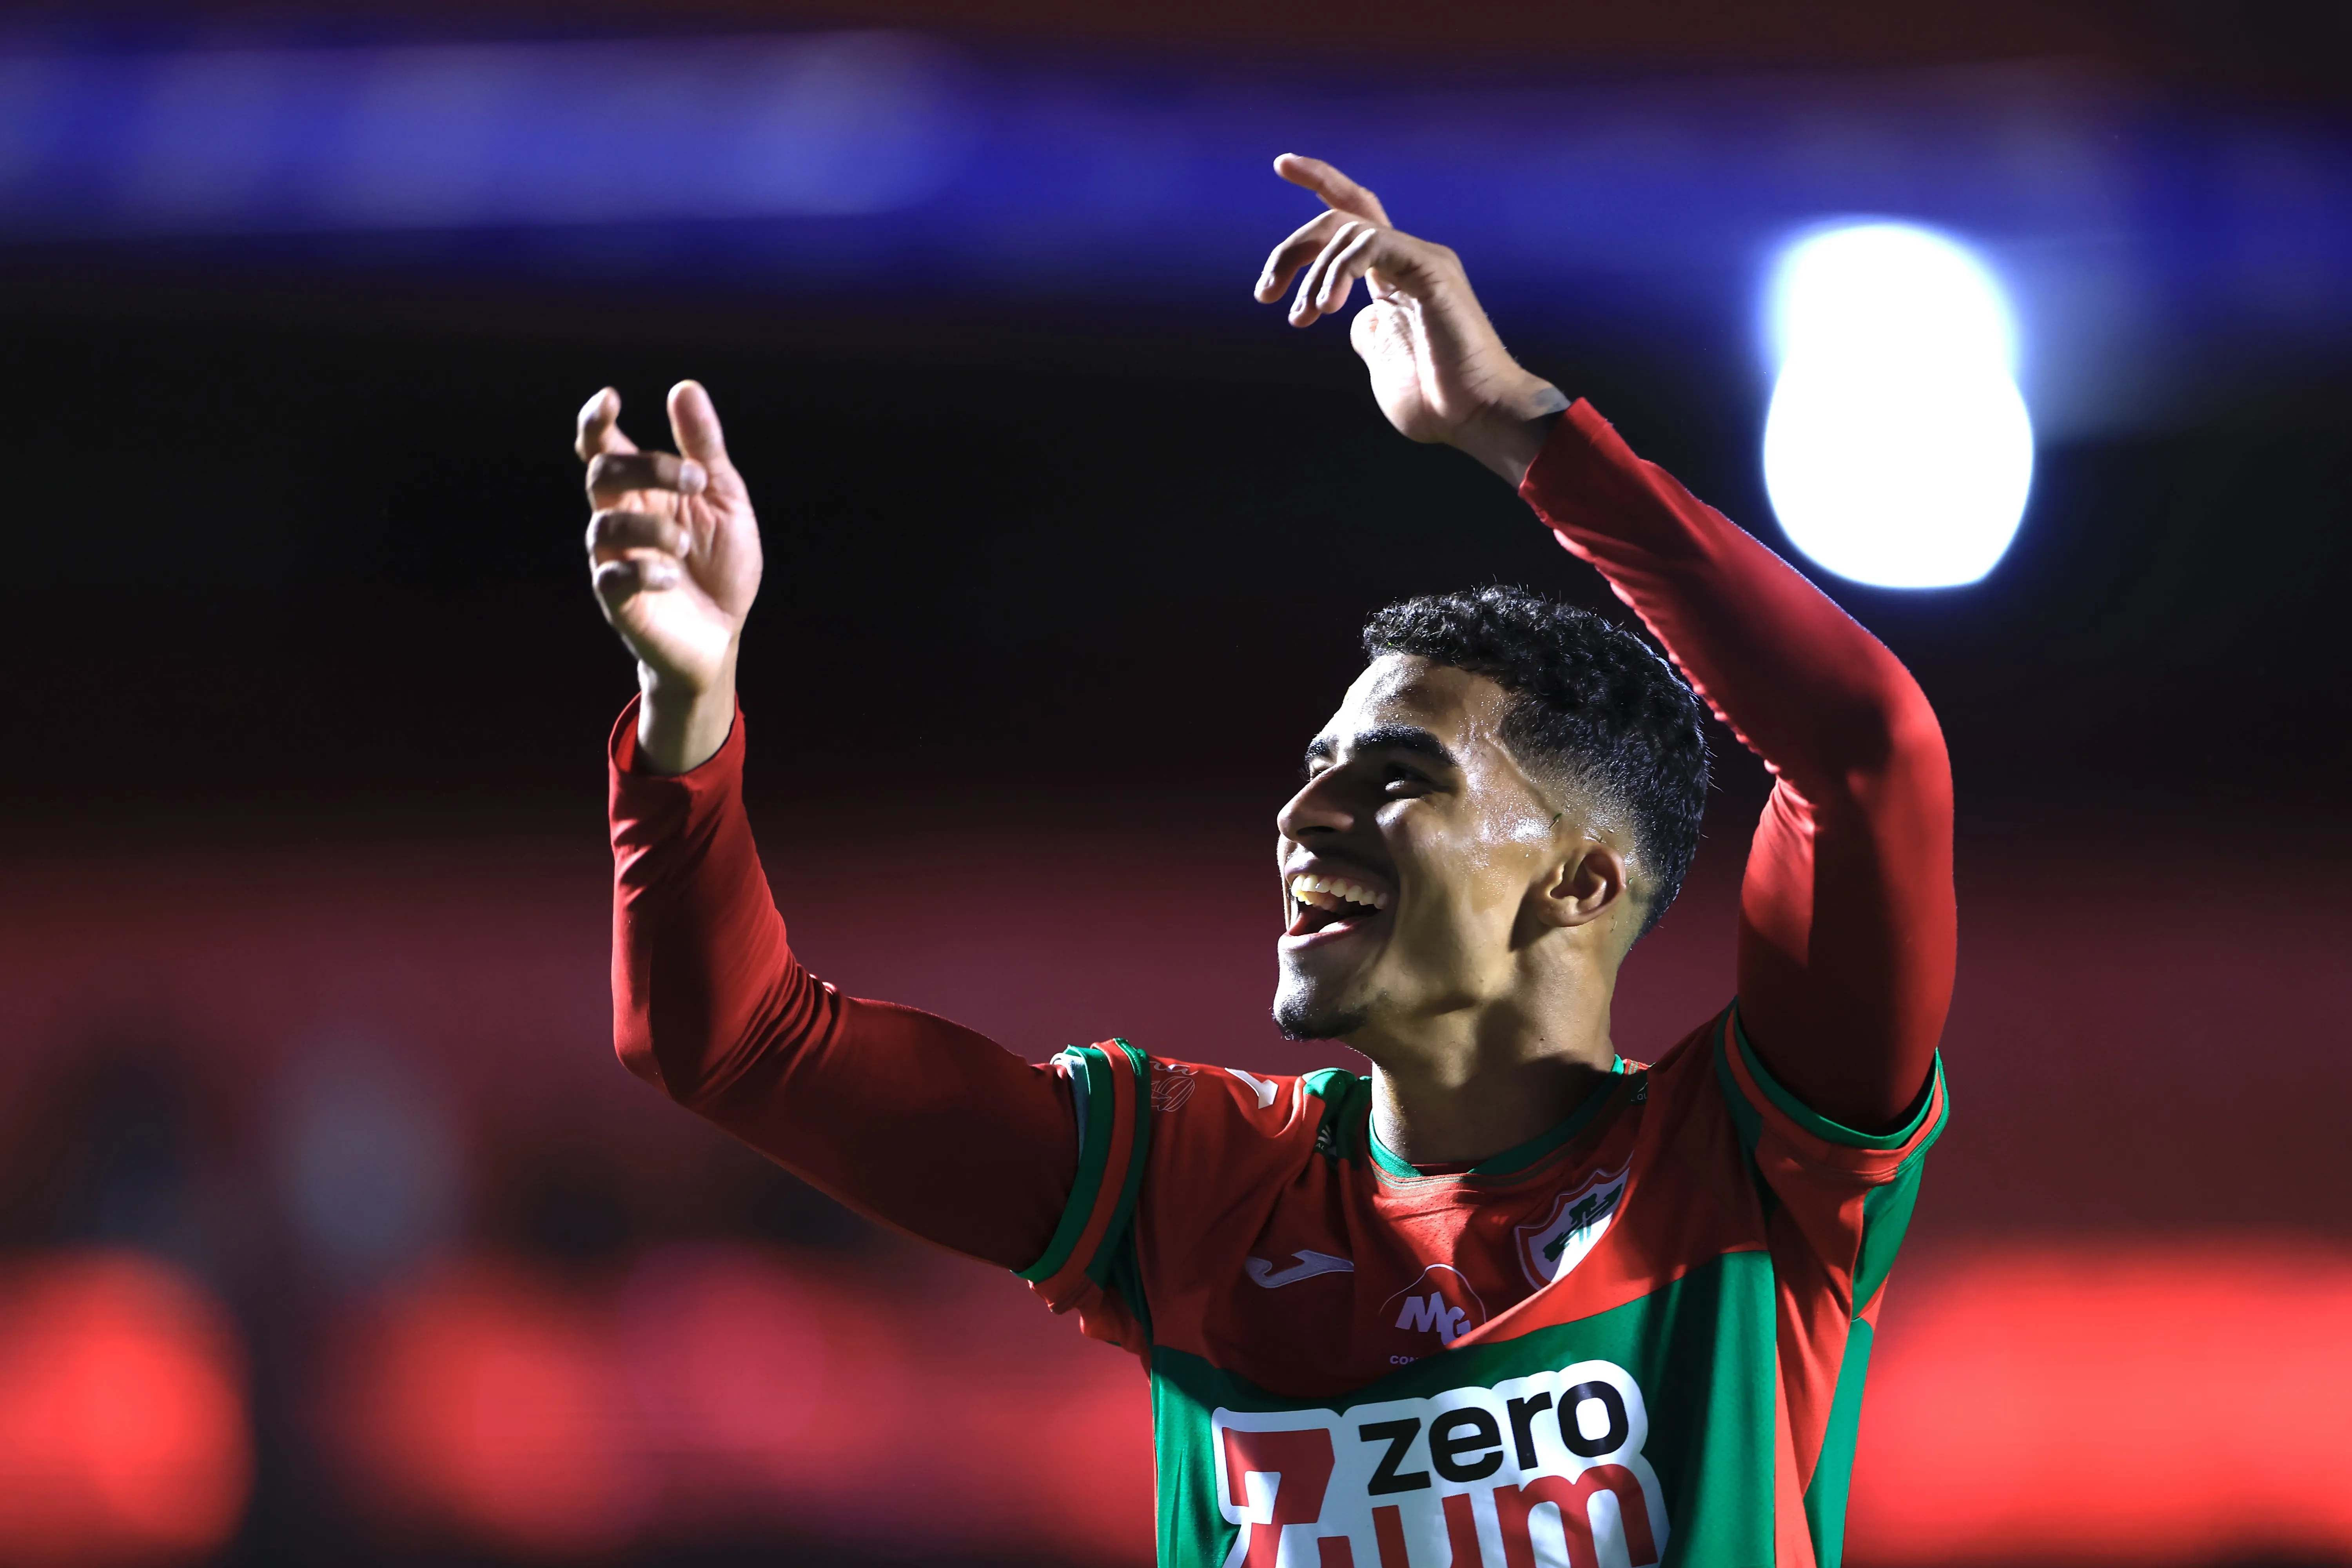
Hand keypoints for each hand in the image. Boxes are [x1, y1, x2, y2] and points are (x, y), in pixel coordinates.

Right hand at [577, 380, 762, 772]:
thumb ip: (704, 448)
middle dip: (646, 466)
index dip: (595, 420)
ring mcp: (614, 560)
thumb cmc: (720, 565)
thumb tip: (684, 388)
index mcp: (642, 490)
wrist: (724, 634)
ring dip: (652, 526)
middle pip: (602, 474)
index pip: (602, 447)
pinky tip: (673, 575)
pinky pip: (612, 577)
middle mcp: (620, 519)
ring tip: (686, 544)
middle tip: (696, 480)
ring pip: (604, 525)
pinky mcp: (619, 601)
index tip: (610, 398)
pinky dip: (644, 569)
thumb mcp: (724, 499)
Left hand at [1254, 154, 1567, 481]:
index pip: (1355, 215)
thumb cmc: (1438, 402)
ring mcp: (1423, 260)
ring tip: (1302, 318)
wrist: (1478, 416)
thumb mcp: (1383, 362)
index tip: (1281, 164)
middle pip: (1342, 218)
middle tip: (1265, 294)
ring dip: (1313, 273)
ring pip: (1351, 231)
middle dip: (1293, 247)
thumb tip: (1353, 318)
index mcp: (1396, 278)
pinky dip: (1339, 270)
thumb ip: (1367, 334)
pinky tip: (1326, 307)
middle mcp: (1410, 259)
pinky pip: (1374, 243)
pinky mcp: (1432, 269)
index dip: (1320, 183)